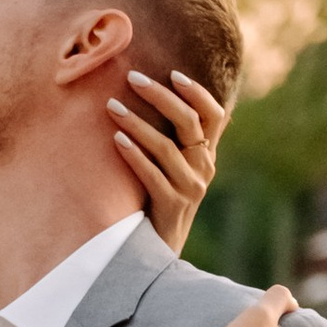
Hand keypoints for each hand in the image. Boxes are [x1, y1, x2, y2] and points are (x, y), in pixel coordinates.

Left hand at [109, 68, 226, 251]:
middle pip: (189, 122)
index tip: (172, 74)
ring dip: (136, 123)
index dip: (197, 92)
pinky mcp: (173, 205)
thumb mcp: (174, 170)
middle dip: (159, 96)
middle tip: (132, 78)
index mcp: (207, 156)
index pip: (214, 115)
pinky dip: (134, 154)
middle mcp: (204, 168)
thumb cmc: (160, 203)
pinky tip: (116, 139)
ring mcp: (190, 188)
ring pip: (166, 147)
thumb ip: (173, 141)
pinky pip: (151, 174)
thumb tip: (153, 100)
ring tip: (112, 106)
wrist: (161, 253)